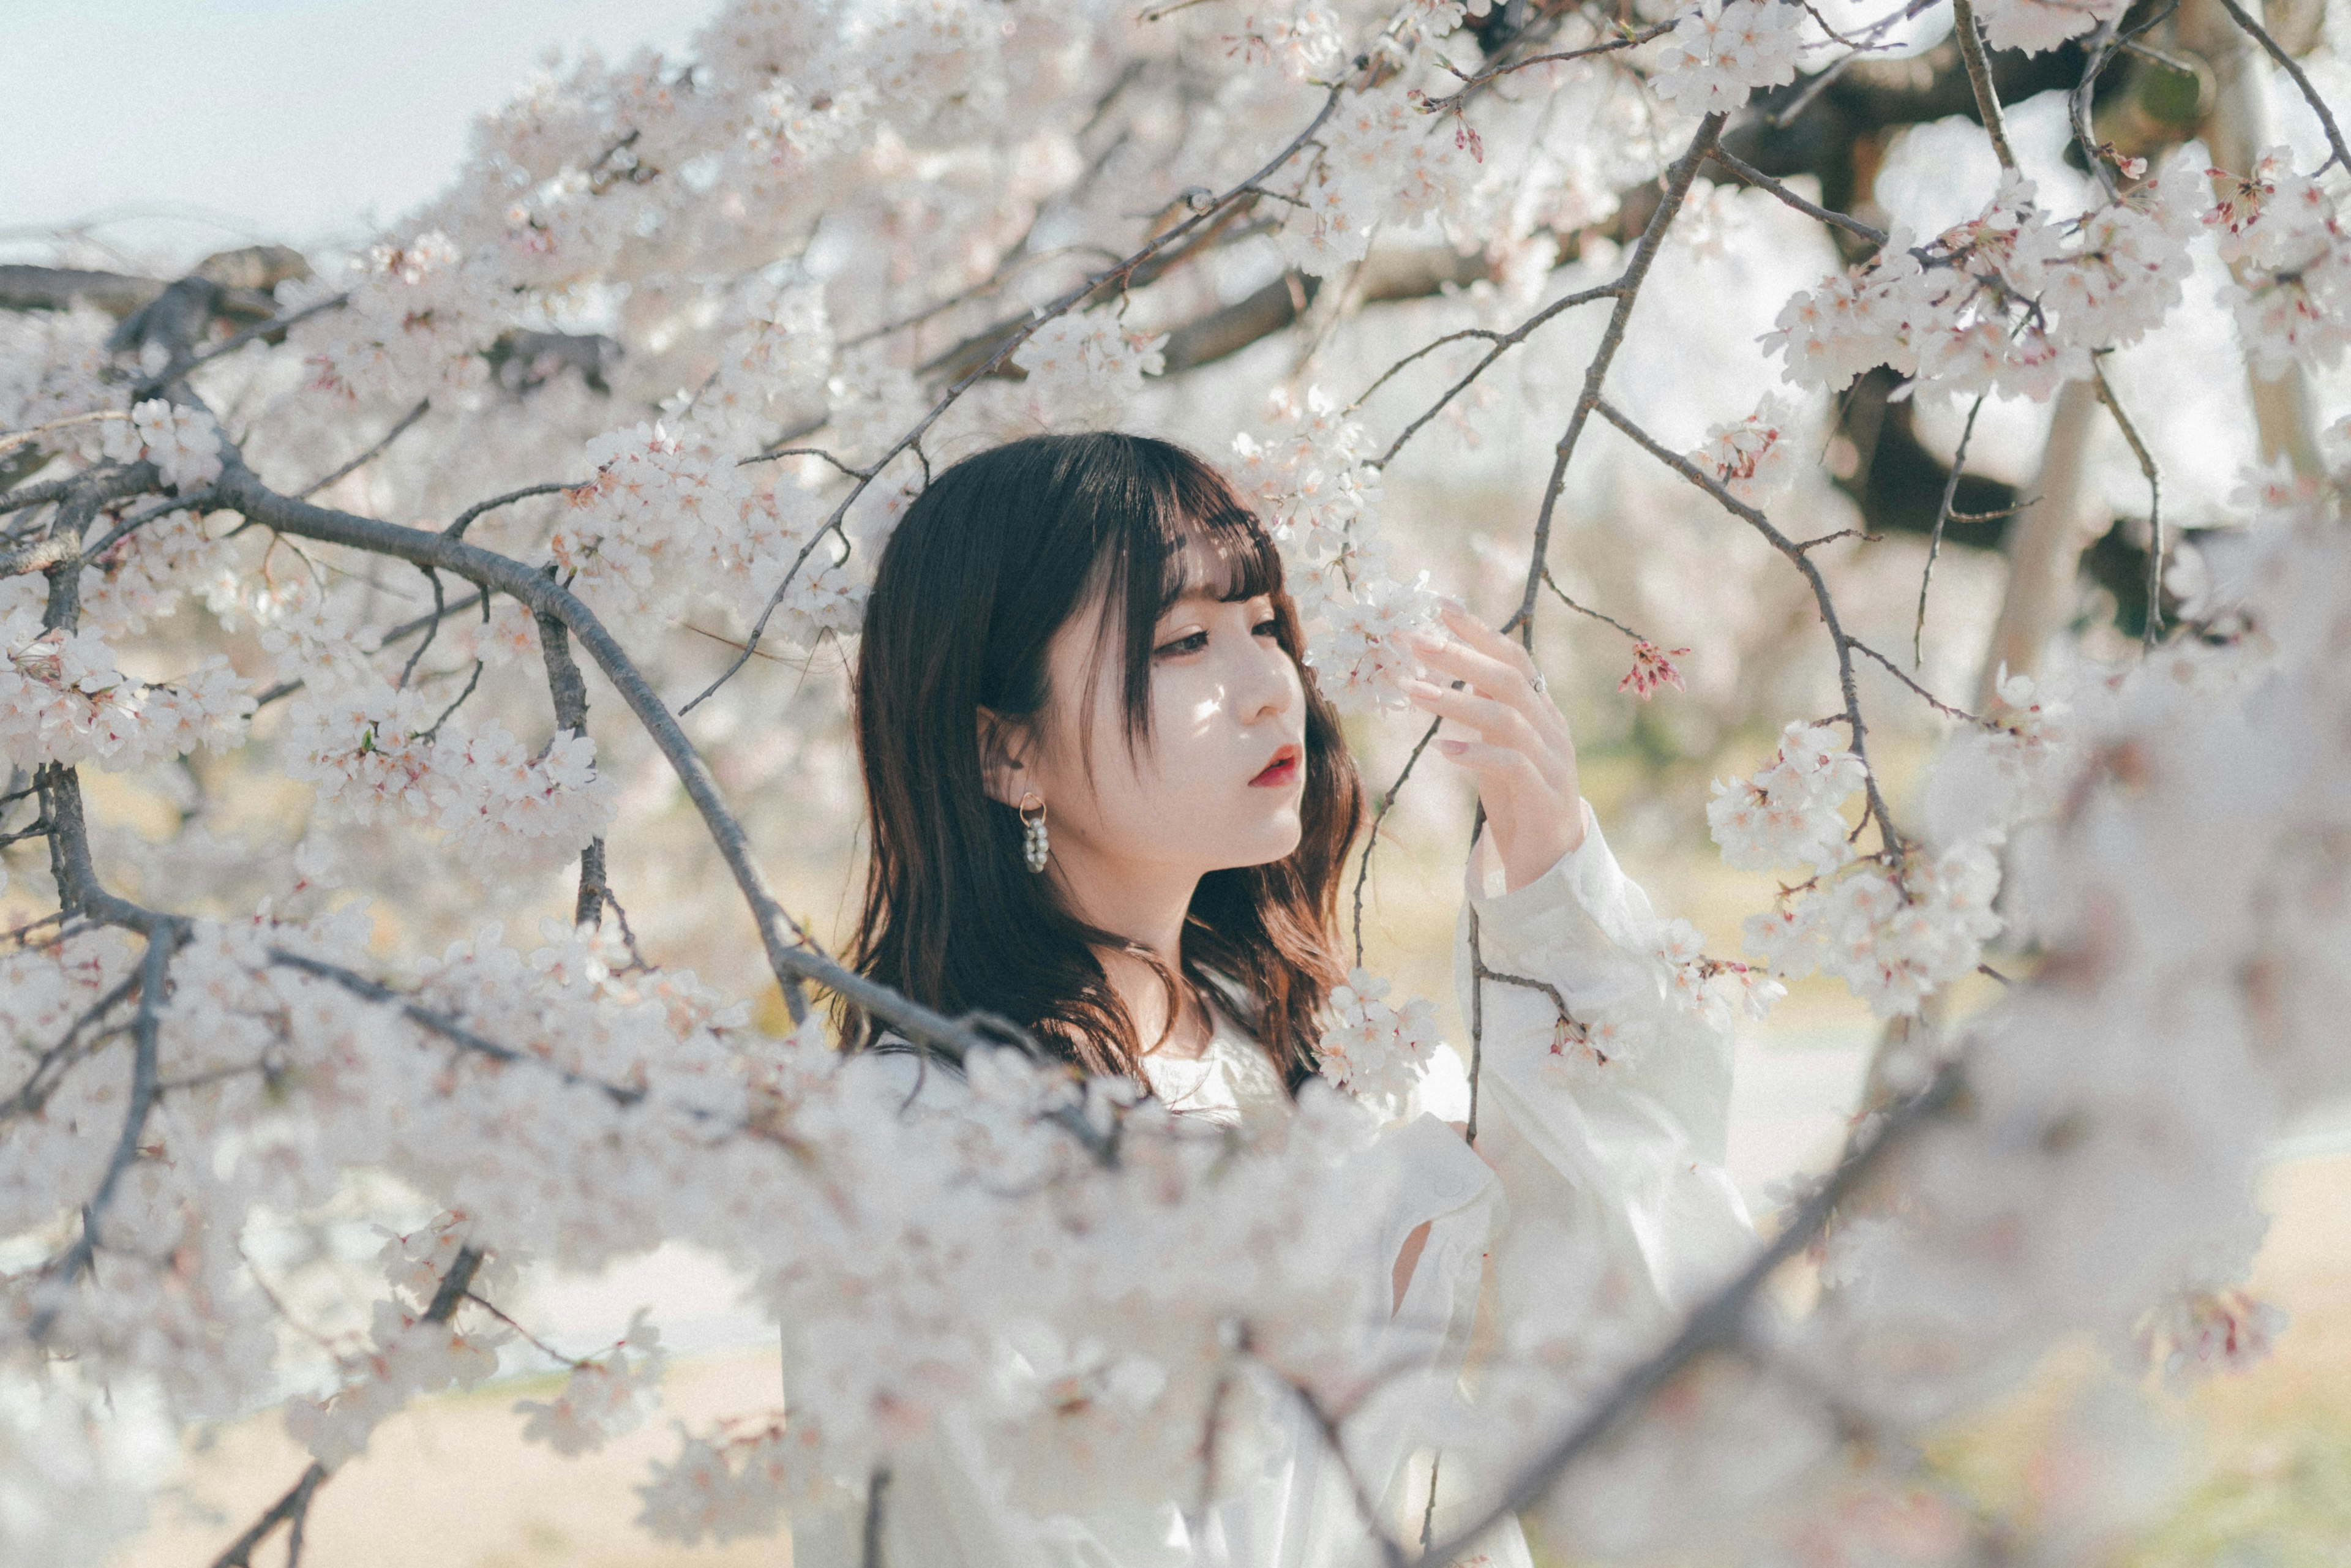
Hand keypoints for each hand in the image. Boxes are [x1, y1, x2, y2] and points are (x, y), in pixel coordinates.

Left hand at [1403, 600, 1584, 892]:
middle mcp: (1552, 729)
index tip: (1440, 604)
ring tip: (1411, 690)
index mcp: (1542, 711)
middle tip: (1413, 640)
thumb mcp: (1499, 748)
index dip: (1480, 630)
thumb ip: (1486, 712)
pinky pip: (1513, 767)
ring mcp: (1553, 762)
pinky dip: (1477, 754)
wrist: (1553, 861)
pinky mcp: (1545, 798)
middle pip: (1510, 680)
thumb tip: (1453, 674)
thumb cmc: (1519, 799)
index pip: (1515, 658)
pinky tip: (1443, 749)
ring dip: (1456, 702)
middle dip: (1460, 656)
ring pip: (1508, 718)